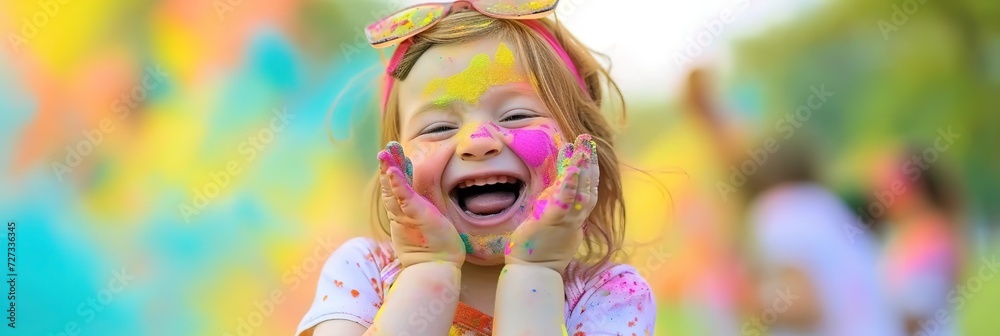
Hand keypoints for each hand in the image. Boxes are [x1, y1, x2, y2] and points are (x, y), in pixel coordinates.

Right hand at [378, 141, 465, 267]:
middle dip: (388, 167)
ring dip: (389, 170)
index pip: (397, 190)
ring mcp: (406, 215)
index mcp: (405, 215)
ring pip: (393, 190)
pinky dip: (398, 184)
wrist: (436, 269)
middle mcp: (402, 214)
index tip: (394, 158)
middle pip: (390, 187)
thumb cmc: (437, 251)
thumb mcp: (428, 227)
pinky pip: (404, 198)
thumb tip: (423, 205)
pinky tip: (393, 171)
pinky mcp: (415, 216)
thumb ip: (422, 215)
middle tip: (385, 149)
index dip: (395, 174)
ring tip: (384, 153)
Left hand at [505, 134, 598, 272]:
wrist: (532, 270)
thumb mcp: (552, 223)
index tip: (587, 151)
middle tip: (587, 139)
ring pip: (580, 190)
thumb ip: (557, 205)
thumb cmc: (539, 249)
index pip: (587, 189)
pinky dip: (569, 184)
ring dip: (582, 167)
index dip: (589, 170)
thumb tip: (558, 186)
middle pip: (589, 186)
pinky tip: (570, 168)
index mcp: (575, 217)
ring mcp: (566, 219)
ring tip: (581, 147)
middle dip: (590, 162)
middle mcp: (575, 217)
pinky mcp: (552, 221)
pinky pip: (564, 201)